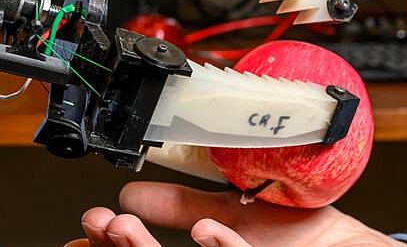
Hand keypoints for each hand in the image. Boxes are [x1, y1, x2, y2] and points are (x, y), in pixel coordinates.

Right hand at [63, 181, 406, 246]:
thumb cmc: (293, 239)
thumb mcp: (227, 218)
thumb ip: (182, 206)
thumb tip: (132, 192)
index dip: (108, 246)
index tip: (84, 233)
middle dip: (118, 246)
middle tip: (99, 223)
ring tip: (123, 224)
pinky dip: (221, 245)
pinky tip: (204, 229)